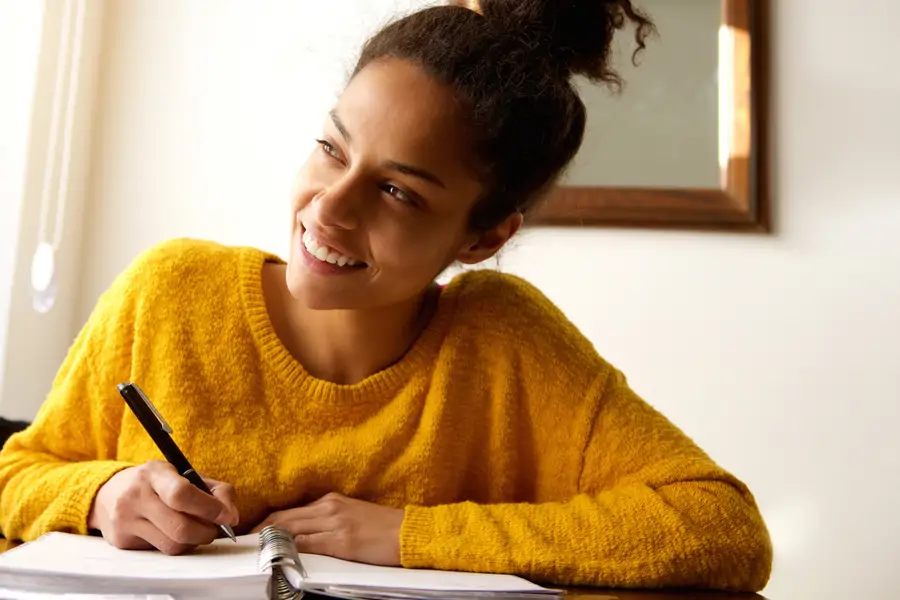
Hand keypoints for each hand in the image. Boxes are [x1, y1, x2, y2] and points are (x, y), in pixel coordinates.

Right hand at [88, 460, 239, 554]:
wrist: (109, 493)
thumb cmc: (157, 483)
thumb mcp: (184, 474)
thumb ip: (214, 490)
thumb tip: (231, 516)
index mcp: (154, 473)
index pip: (182, 494)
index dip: (210, 509)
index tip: (227, 516)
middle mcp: (136, 496)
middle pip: (180, 527)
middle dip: (207, 532)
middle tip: (215, 528)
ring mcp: (126, 520)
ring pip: (172, 545)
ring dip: (194, 542)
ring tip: (198, 531)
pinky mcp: (122, 541)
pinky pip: (160, 552)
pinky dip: (177, 546)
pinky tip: (175, 534)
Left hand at [252, 493, 403, 565]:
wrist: (410, 533)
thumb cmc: (385, 528)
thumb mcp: (352, 515)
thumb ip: (328, 520)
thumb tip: (304, 534)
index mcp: (331, 500)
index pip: (289, 511)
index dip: (266, 522)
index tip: (252, 533)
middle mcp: (330, 507)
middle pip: (283, 518)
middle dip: (260, 531)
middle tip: (243, 542)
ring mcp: (335, 523)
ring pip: (290, 529)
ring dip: (268, 539)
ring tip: (254, 549)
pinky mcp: (342, 541)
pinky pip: (307, 544)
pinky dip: (288, 549)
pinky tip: (278, 554)